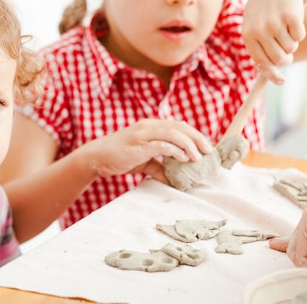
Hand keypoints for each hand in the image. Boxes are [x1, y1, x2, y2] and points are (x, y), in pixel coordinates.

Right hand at [79, 118, 212, 182]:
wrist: (96, 157)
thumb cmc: (119, 157)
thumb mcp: (142, 161)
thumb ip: (158, 167)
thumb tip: (172, 180)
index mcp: (151, 126)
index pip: (179, 126)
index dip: (194, 135)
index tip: (206, 147)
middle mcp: (149, 126)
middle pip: (180, 127)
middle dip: (197, 138)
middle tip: (209, 151)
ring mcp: (143, 134)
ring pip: (173, 134)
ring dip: (188, 145)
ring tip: (198, 157)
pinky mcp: (138, 145)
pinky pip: (161, 145)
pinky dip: (174, 151)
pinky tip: (182, 158)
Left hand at [242, 0, 306, 84]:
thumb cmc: (264, 11)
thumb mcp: (256, 28)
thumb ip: (262, 50)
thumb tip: (276, 80)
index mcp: (248, 34)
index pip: (262, 62)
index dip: (273, 73)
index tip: (281, 81)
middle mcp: (260, 29)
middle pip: (280, 59)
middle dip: (287, 58)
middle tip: (288, 50)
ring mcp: (275, 22)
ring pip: (291, 48)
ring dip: (292, 42)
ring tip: (286, 27)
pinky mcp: (291, 15)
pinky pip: (301, 36)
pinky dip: (300, 32)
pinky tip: (293, 19)